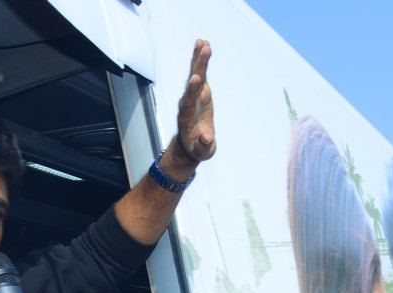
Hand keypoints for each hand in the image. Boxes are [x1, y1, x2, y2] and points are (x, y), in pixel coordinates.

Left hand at [168, 40, 214, 169]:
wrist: (190, 144)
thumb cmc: (197, 149)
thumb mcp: (201, 152)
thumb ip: (203, 146)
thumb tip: (206, 138)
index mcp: (187, 116)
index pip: (188, 100)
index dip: (191, 90)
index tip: (195, 78)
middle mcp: (188, 102)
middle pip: (193, 82)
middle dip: (198, 66)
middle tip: (204, 50)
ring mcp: (194, 95)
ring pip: (196, 73)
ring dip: (199, 58)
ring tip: (203, 42)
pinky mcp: (200, 91)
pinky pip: (201, 73)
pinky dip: (202, 60)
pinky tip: (205, 45)